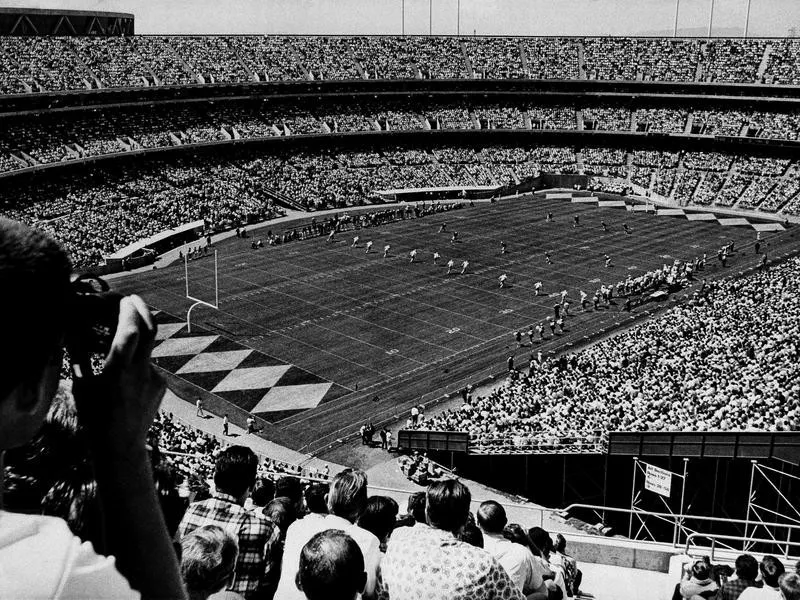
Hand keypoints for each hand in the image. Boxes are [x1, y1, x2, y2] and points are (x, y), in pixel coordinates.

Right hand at [73, 295, 164, 454]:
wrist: (121, 447)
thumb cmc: (94, 418)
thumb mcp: (82, 386)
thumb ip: (80, 356)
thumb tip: (71, 331)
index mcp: (118, 372)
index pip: (130, 333)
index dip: (129, 312)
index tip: (124, 299)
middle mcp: (140, 373)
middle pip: (151, 331)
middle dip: (143, 310)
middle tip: (133, 298)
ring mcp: (154, 379)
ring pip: (147, 349)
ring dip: (136, 340)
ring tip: (120, 348)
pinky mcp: (161, 385)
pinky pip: (148, 367)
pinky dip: (137, 364)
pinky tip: (126, 382)